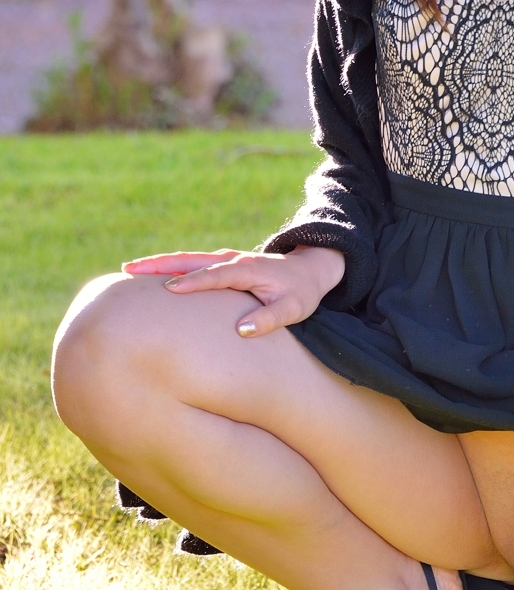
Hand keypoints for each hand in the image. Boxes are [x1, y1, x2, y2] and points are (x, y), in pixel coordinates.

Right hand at [121, 246, 344, 336]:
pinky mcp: (222, 264)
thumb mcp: (294, 309)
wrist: (309, 270)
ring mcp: (225, 260)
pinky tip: (150, 276)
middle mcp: (232, 260)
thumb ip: (270, 319)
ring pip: (186, 259)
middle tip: (128, 270)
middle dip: (159, 265)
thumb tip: (242, 331)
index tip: (167, 289)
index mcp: (247, 270)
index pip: (214, 275)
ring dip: (158, 264)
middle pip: (190, 260)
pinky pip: (191, 264)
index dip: (192, 282)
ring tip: (129, 269)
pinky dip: (169, 267)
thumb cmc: (300, 293)